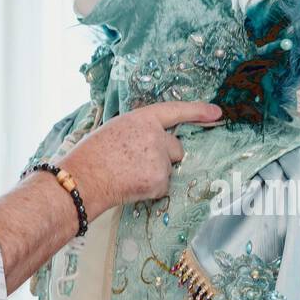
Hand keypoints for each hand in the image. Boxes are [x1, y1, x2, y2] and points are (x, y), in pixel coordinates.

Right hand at [60, 101, 222, 213]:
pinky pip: (163, 185)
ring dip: (156, 173)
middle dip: (165, 156)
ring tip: (128, 175)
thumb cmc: (91, 155)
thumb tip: (154, 140)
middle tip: (137, 163)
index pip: (175, 111)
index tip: (217, 112)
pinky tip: (131, 185)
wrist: (82, 180)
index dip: (197, 111)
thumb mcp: (115, 130)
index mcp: (141, 118)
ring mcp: (159, 158)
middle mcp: (155, 135)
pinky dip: (151, 188)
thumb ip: (139, 131)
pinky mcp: (160, 180)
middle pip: (176, 147)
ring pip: (169, 168)